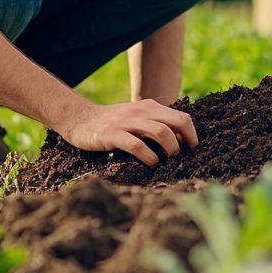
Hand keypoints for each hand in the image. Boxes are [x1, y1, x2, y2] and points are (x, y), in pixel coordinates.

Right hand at [56, 98, 197, 166]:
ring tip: (168, 164)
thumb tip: (180, 142)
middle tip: (183, 159)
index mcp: (151, 107)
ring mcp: (128, 122)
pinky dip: (149, 157)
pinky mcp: (113, 134)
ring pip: (161, 133)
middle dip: (186, 143)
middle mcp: (142, 111)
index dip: (192, 136)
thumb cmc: (112, 123)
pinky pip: (138, 146)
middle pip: (177, 122)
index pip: (182, 118)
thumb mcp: (136, 119)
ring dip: (170, 151)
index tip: (192, 152)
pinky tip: (151, 165)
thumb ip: (156, 126)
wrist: (79, 119)